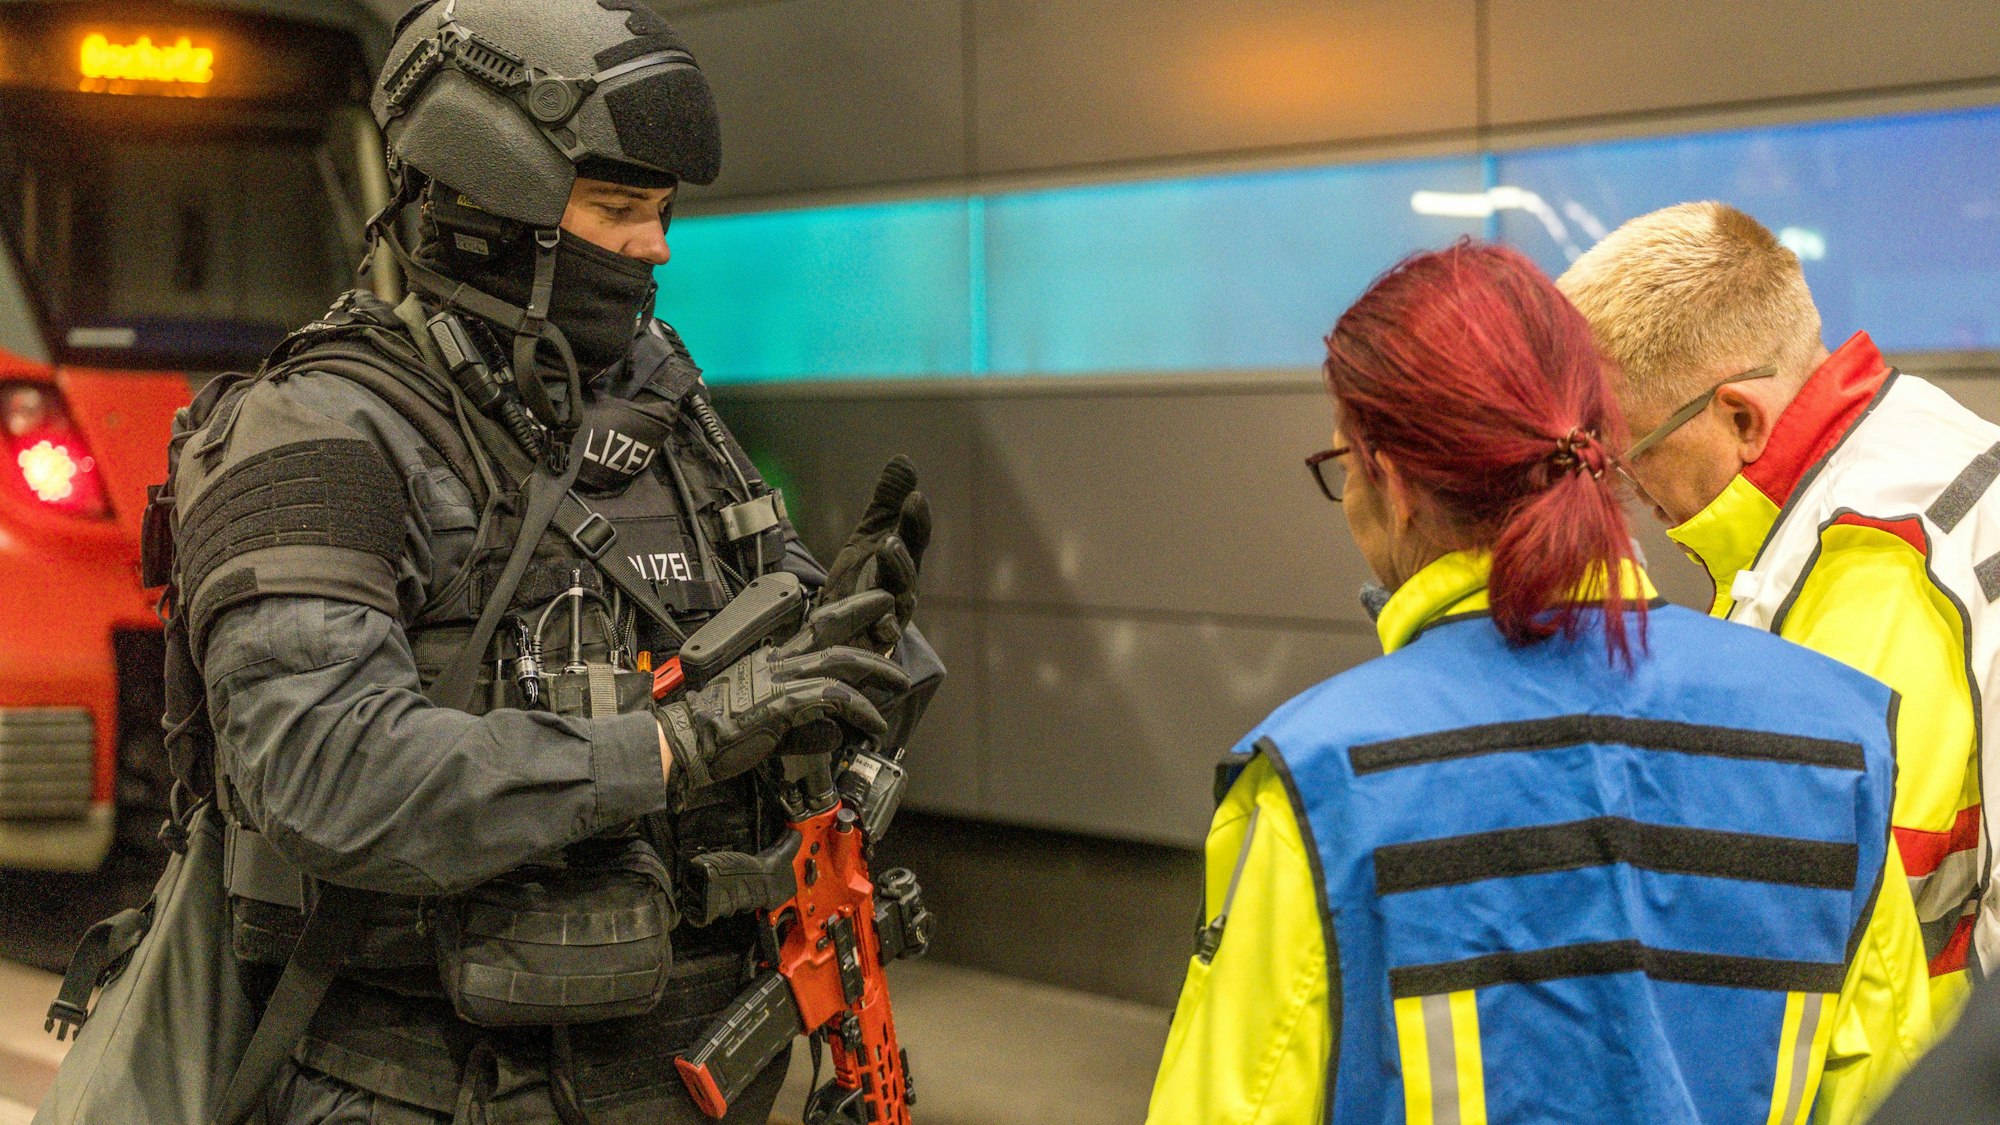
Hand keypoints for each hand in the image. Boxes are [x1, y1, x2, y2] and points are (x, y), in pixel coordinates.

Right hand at [657, 590, 910, 795]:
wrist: (684, 742)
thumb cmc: (714, 734)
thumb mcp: (763, 722)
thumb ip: (801, 725)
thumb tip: (833, 733)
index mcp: (768, 661)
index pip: (810, 628)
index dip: (841, 613)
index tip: (866, 608)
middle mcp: (776, 662)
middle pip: (828, 628)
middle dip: (862, 613)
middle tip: (888, 610)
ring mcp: (779, 679)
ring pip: (839, 660)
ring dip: (875, 669)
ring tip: (899, 681)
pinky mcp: (783, 702)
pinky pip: (833, 697)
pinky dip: (860, 708)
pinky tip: (875, 722)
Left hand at [823, 456, 930, 649]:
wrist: (841, 624)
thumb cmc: (864, 575)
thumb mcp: (871, 533)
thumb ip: (887, 501)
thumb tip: (903, 459)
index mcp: (903, 560)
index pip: (915, 538)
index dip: (916, 520)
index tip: (914, 498)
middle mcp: (901, 590)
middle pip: (906, 574)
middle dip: (901, 558)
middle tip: (890, 540)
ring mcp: (888, 619)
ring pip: (893, 607)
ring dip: (885, 598)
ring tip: (878, 581)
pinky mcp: (869, 645)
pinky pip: (876, 643)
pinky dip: (879, 638)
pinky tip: (878, 633)